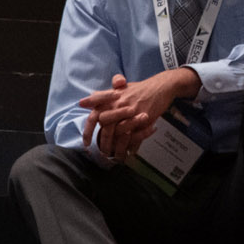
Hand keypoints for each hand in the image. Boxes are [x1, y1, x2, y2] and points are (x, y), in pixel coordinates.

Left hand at [78, 69, 197, 161]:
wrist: (160, 87)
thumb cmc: (139, 89)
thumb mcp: (118, 89)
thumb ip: (101, 97)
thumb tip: (82, 102)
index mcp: (110, 99)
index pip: (94, 116)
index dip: (88, 130)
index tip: (86, 143)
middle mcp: (118, 104)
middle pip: (105, 126)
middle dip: (103, 141)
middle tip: (102, 152)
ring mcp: (132, 111)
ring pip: (119, 133)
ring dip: (116, 146)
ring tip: (115, 156)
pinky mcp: (144, 117)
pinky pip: (136, 134)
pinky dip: (132, 145)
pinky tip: (129, 152)